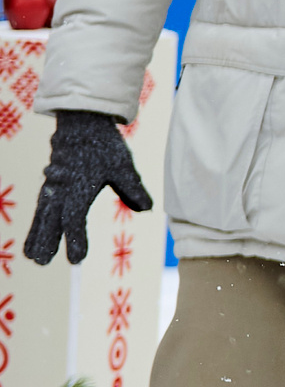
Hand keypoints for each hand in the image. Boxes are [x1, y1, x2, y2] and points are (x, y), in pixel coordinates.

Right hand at [28, 110, 153, 266]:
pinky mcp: (51, 186)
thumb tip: (148, 208)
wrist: (82, 123)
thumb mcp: (124, 166)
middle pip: (52, 221)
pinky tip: (34, 239)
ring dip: (37, 236)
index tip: (76, 260)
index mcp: (79, 188)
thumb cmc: (105, 147)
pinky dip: (36, 223)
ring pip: (43, 216)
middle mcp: (62, 190)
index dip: (76, 240)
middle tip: (42, 262)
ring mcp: (53, 188)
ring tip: (33, 258)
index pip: (75, 220)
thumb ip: (133, 188)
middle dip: (47, 241)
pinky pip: (41, 208)